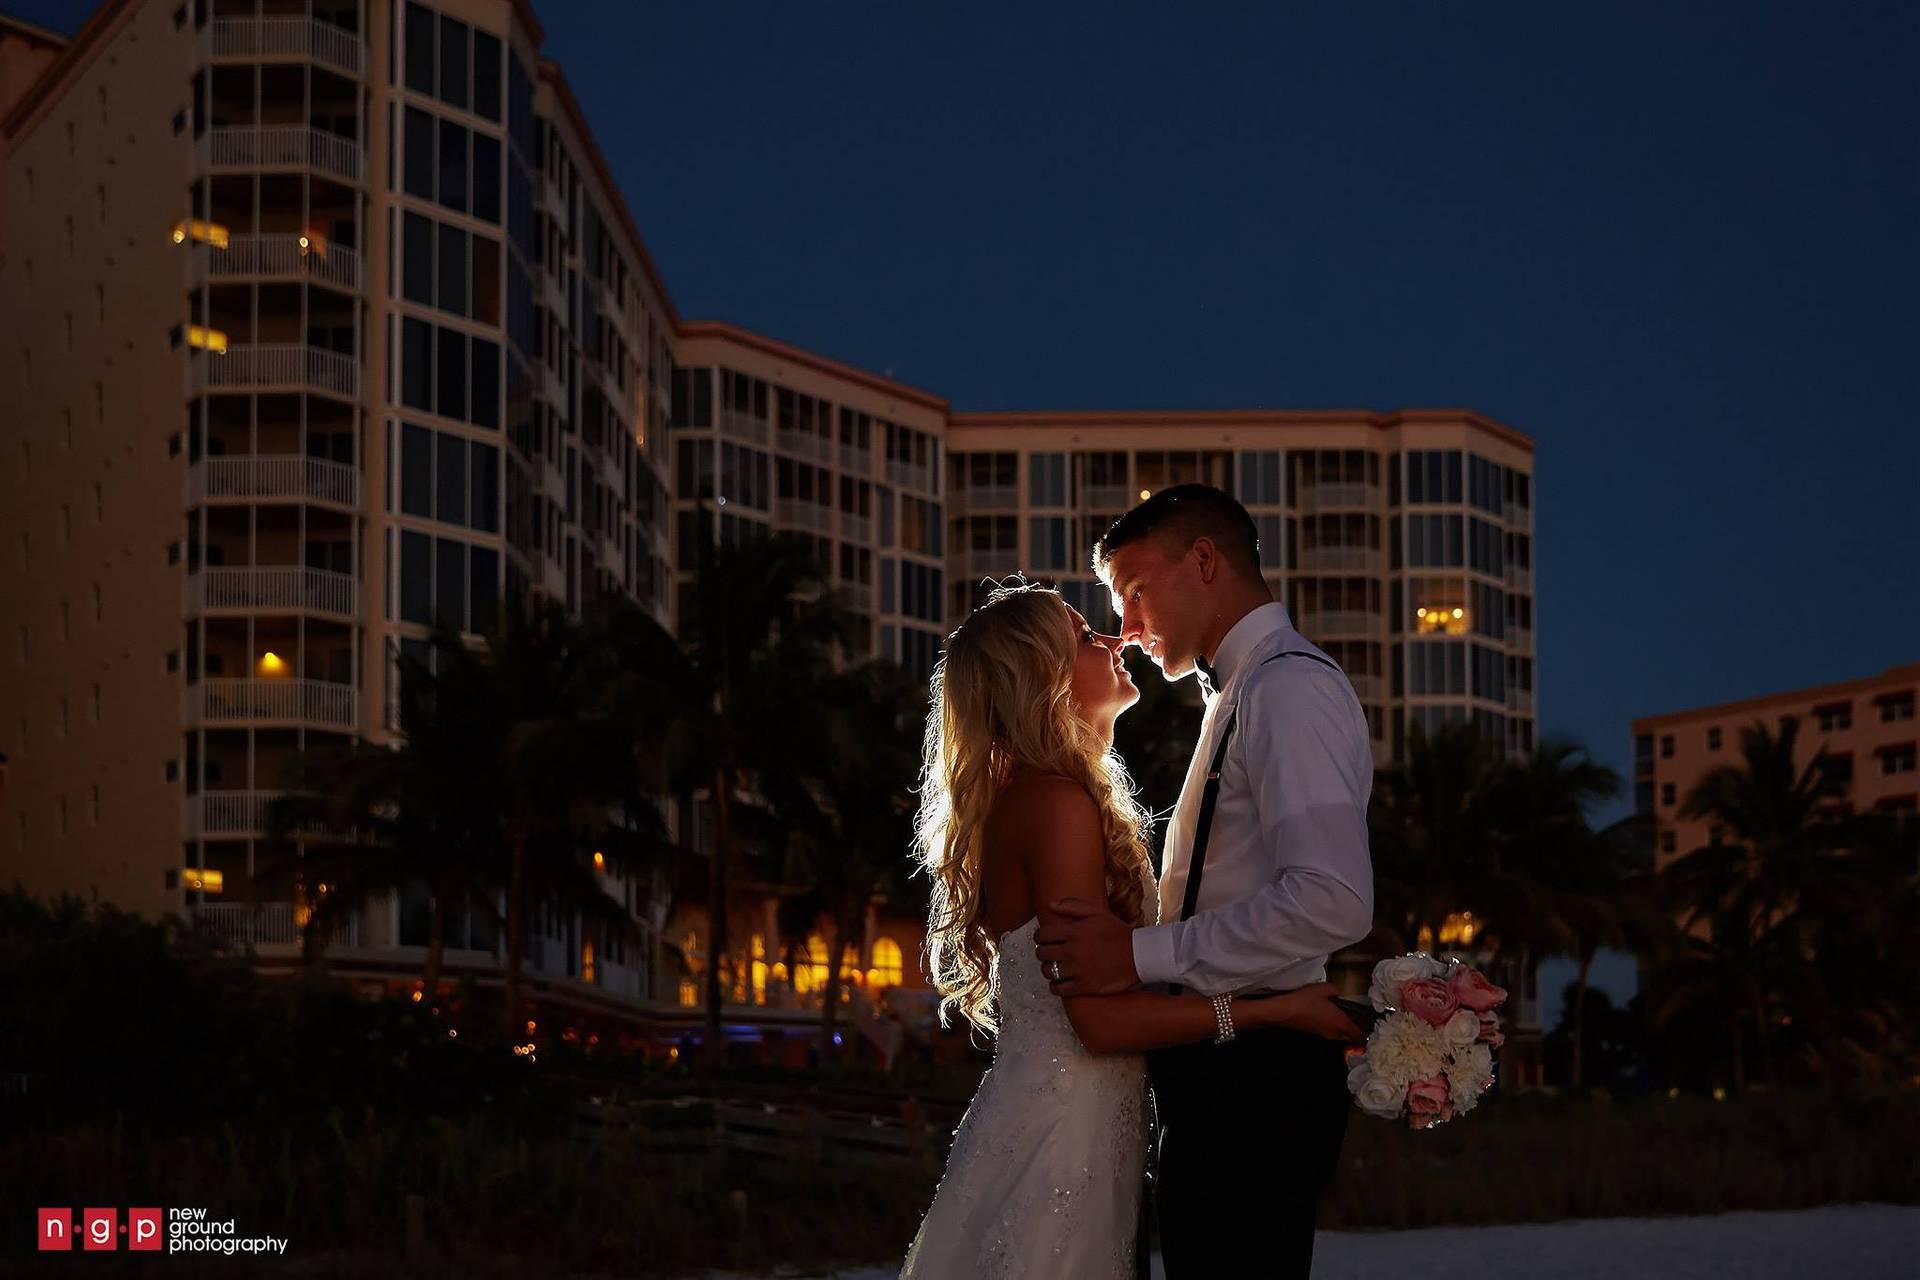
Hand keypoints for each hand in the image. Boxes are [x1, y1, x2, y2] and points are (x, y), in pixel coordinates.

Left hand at [1033, 897, 1139, 995]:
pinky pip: (1058, 989)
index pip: (1042, 934)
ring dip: (1049, 968)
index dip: (1040, 936)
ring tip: (1056, 966)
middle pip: (1042, 953)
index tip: (1045, 939)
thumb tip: (1050, 905)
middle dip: (1044, 952)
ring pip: (1048, 971)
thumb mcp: (1097, 913)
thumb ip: (1072, 906)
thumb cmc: (1117, 932)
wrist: (1139, 955)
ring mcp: (1077, 970)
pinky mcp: (1084, 986)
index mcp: (1073, 932)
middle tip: (1051, 952)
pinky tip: (1061, 981)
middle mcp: (1072, 951)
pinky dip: (1056, 986)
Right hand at [1244, 982, 1362, 1041]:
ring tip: (1339, 1015)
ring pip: (1337, 1034)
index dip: (1364, 1032)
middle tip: (1354, 1018)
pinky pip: (1328, 1032)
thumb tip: (1337, 993)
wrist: (1284, 1012)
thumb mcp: (1323, 989)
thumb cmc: (1306, 1001)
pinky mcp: (1313, 1033)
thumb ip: (1334, 990)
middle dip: (1352, 1030)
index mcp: (1340, 1023)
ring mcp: (1323, 1034)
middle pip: (1348, 1036)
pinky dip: (1331, 1026)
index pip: (1358, 1034)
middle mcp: (1334, 1032)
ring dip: (1341, 1028)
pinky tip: (1325, 1014)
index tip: (1368, 1027)